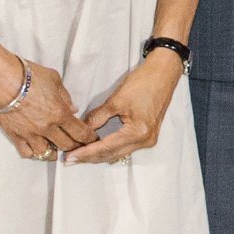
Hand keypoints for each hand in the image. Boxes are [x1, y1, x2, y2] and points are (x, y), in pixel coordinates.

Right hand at [0, 58, 86, 159]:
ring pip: (46, 154)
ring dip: (54, 152)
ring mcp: (30, 134)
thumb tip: (72, 109)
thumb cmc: (28, 75)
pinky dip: (33, 152)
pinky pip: (26, 153)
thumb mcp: (54, 80)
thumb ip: (65, 97)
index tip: (92, 139)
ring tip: (56, 148)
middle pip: (66, 146)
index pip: (80, 132)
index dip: (89, 138)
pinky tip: (36, 148)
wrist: (2, 79)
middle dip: (75, 146)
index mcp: (60, 113)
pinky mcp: (14, 136)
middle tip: (78, 145)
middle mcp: (46, 127)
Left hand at [67, 51, 183, 163]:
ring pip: (118, 153)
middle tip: (70, 159)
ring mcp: (148, 140)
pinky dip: (110, 149)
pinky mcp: (148, 136)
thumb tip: (81, 130)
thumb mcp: (116, 100)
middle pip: (112, 155)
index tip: (70, 157)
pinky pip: (125, 148)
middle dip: (90, 157)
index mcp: (138, 132)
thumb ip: (97, 117)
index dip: (86, 153)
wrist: (163, 74)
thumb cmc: (143, 83)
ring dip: (99, 155)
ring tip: (80, 155)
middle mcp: (145, 141)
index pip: (106, 147)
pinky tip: (97, 149)